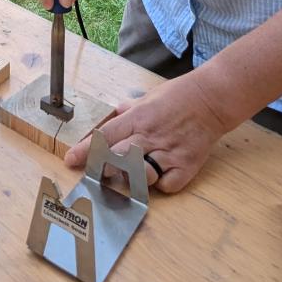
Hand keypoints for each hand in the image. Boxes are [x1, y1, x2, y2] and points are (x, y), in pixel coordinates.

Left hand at [65, 70, 229, 192]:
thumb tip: (113, 116)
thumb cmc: (178, 96)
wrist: (211, 100)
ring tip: (129, 175)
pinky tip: (160, 175)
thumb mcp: (147, 97)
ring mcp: (169, 152)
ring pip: (141, 175)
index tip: (70, 161)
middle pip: (118, 159)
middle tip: (96, 174)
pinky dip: (161, 184)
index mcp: (138, 118)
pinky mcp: (187, 165)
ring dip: (132, 179)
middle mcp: (150, 136)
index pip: (105, 137)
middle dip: (103, 169)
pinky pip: (167, 185)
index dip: (85, 151)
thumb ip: (128, 111)